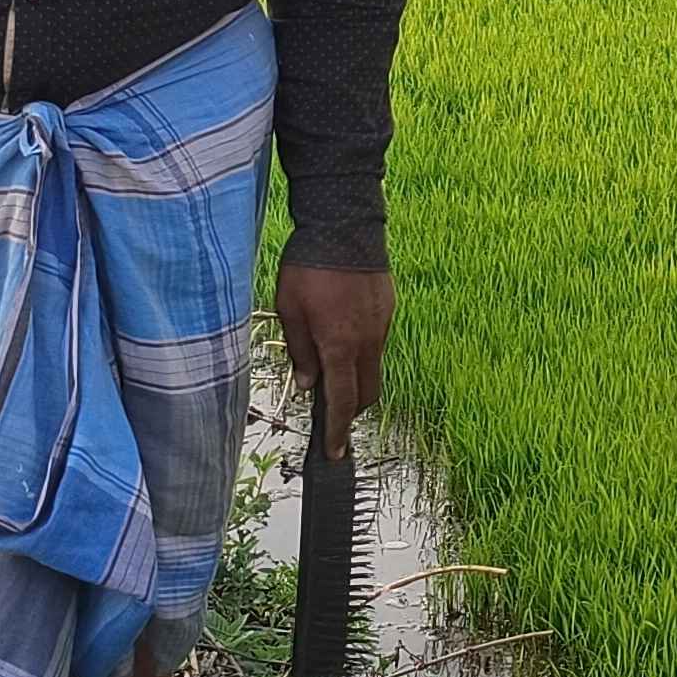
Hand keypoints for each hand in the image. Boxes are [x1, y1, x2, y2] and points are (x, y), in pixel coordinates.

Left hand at [274, 254, 394, 454]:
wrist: (345, 224)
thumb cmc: (308, 266)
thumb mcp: (289, 310)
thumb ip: (300, 352)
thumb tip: (309, 384)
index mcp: (340, 346)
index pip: (343, 401)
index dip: (338, 431)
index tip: (336, 453)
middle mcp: (368, 341)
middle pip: (367, 393)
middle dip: (352, 410)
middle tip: (332, 414)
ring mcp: (382, 325)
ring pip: (374, 367)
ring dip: (356, 377)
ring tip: (332, 368)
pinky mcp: (387, 309)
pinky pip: (377, 341)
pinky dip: (361, 350)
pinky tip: (342, 333)